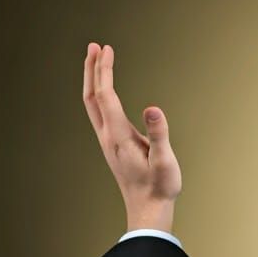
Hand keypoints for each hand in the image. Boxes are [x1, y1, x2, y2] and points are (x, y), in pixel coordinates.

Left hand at [83, 43, 181, 223]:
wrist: (148, 209)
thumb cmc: (159, 187)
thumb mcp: (165, 161)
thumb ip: (159, 133)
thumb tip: (153, 108)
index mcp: (118, 136)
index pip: (106, 95)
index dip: (104, 70)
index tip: (106, 49)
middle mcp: (107, 136)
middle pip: (92, 96)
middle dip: (92, 70)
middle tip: (95, 47)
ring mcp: (108, 142)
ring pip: (93, 105)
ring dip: (93, 81)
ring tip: (97, 63)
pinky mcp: (113, 146)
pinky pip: (100, 113)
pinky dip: (99, 96)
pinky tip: (106, 93)